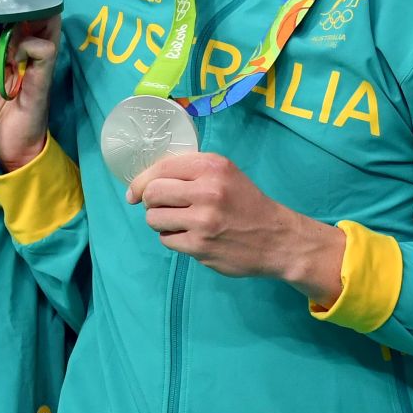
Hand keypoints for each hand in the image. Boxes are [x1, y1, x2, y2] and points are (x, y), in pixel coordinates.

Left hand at [0, 16, 59, 173]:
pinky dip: (26, 46)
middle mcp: (31, 49)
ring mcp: (40, 63)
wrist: (6, 146)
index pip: (8, 13)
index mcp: (16, 46)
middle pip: (37, 8)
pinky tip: (11, 58)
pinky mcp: (44, 79)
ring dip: (22, 21)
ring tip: (0, 34)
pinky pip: (46, 49)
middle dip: (10, 7)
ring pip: (49, 20)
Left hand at [127, 152, 343, 298]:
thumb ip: (191, 171)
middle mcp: (208, 191)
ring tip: (179, 222)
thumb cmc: (246, 203)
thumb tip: (144, 182)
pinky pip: (167, 240)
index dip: (141, 180)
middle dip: (150, 202)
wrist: (277, 238)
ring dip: (161, 222)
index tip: (134, 192)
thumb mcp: (226, 174)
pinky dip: (173, 239)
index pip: (161, 168)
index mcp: (213, 167)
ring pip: (154, 218)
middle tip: (163, 207)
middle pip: (152, 193)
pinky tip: (191, 236)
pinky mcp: (201, 246)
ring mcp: (203, 220)